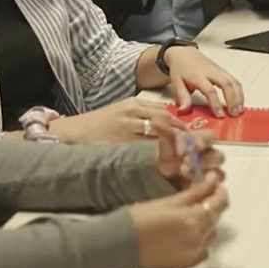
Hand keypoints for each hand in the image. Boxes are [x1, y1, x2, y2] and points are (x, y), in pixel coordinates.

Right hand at [47, 98, 186, 144]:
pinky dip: (155, 155)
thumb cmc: (100, 123)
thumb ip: (144, 117)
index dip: (181, 125)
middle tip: (195, 148)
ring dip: (174, 145)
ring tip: (184, 156)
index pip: (166, 112)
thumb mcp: (123, 112)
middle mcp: (133, 113)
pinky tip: (165, 163)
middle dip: (182, 135)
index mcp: (135, 104)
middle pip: (166, 122)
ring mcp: (126, 128)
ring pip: (158, 134)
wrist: (74, 131)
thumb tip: (169, 128)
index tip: (192, 136)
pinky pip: (143, 149)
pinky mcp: (120, 142)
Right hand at [128, 174, 228, 267]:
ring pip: (211, 234)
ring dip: (206, 223)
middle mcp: (199, 239)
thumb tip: (214, 180)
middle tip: (199, 198)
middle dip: (211, 206)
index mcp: (195, 219)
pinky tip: (186, 234)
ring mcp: (194, 254)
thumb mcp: (169, 201)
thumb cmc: (140, 219)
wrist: (118, 245)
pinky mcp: (186, 265)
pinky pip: (203, 250)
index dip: (219, 191)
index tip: (214, 184)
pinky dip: (200, 240)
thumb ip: (196, 192)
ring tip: (189, 216)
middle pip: (216, 218)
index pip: (220, 203)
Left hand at [154, 128, 224, 190]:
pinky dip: (199, 185)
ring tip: (183, 172)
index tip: (194, 145)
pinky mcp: (207, 187)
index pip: (212, 137)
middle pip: (219, 157)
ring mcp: (210, 173)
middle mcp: (210, 157)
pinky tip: (185, 183)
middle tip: (186, 161)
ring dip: (203, 173)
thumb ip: (164, 132)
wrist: (160, 175)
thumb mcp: (164, 144)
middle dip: (206, 160)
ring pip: (219, 174)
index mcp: (202, 142)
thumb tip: (157, 120)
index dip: (205, 140)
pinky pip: (212, 188)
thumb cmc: (167, 156)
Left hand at [159, 46, 244, 116]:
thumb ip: (182, 98)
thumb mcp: (177, 83)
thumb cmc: (181, 69)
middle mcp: (211, 72)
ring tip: (240, 110)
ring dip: (239, 96)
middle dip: (233, 100)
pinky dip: (239, 92)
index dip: (216, 104)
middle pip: (227, 84)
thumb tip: (184, 111)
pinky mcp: (223, 71)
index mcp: (198, 76)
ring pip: (233, 82)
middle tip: (234, 114)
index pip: (210, 90)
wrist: (184, 53)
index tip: (220, 115)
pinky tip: (240, 102)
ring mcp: (219, 71)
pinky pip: (235, 81)